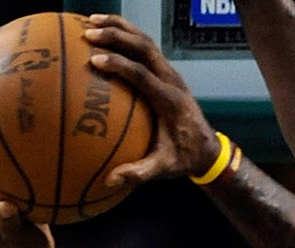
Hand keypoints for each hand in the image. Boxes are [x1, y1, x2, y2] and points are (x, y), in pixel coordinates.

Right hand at [83, 14, 222, 186]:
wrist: (208, 148)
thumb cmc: (184, 157)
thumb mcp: (165, 168)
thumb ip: (140, 173)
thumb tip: (111, 180)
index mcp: (170, 100)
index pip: (143, 76)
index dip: (120, 66)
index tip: (94, 61)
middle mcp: (171, 81)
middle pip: (144, 48)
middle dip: (116, 36)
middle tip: (86, 32)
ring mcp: (169, 74)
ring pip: (145, 42)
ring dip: (119, 28)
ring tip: (89, 21)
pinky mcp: (165, 73)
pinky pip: (144, 48)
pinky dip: (124, 36)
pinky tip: (101, 34)